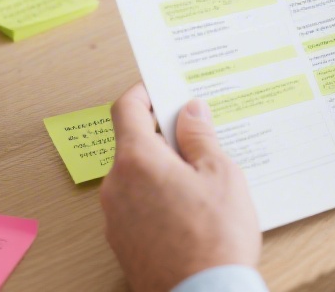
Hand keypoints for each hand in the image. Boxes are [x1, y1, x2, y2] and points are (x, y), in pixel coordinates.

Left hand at [101, 83, 260, 291]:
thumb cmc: (214, 237)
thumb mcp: (220, 174)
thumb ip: (200, 136)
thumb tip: (190, 111)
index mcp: (137, 159)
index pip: (126, 109)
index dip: (144, 93)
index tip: (160, 90)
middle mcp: (116, 186)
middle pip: (133, 146)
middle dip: (163, 139)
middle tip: (197, 141)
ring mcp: (115, 218)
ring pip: (135, 179)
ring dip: (161, 172)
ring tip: (200, 185)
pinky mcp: (123, 244)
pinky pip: (136, 208)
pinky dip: (157, 200)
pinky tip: (189, 213)